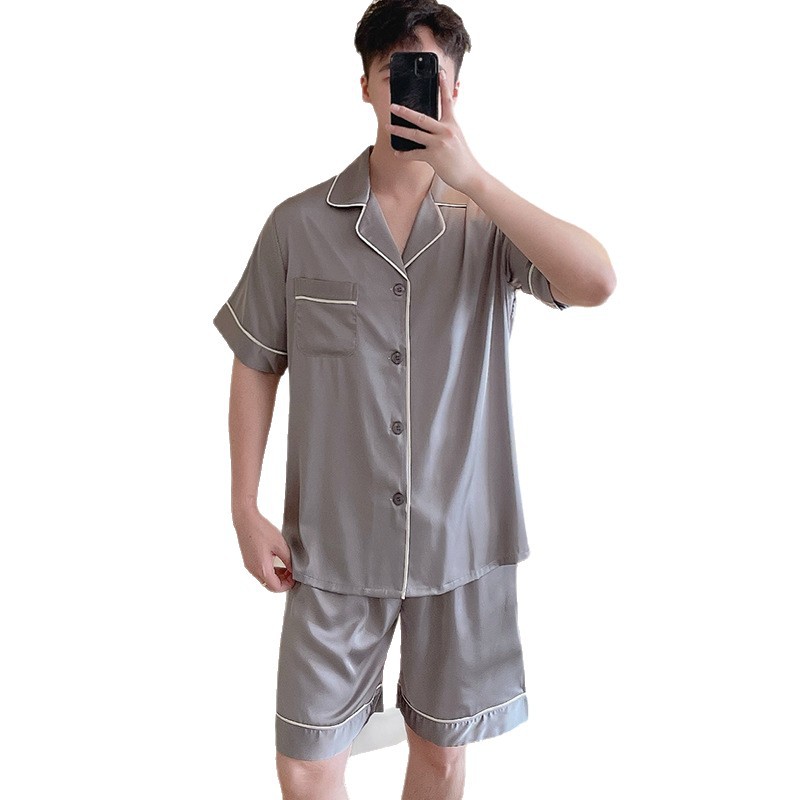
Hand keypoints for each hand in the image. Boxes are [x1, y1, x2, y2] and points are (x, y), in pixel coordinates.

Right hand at [233, 508, 295, 592]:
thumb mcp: (280, 545)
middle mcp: (254, 570)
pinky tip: (276, 561)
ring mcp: (249, 566)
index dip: (287, 585)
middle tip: (291, 572)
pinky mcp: (248, 560)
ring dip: (276, 576)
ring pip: (264, 579)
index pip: (276, 587)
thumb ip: (288, 560)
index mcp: (262, 568)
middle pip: (270, 585)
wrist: (246, 521)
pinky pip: (260, 572)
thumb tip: (293, 569)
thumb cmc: (261, 530)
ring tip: (286, 566)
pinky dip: (269, 571)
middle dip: (282, 581)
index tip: (294, 578)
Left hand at [385, 68, 484, 195]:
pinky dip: (405, 154)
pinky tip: (397, 152)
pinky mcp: (434, 157)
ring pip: (415, 134)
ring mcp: (439, 144)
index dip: (443, 86)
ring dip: (399, 130)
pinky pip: (415, 154)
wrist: (470, 175)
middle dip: (405, 112)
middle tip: (392, 106)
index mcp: (453, 124)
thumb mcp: (458, 137)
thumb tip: (440, 121)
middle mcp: (446, 131)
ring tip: (388, 127)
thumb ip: (449, 125)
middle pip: (422, 118)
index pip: (448, 101)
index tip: (440, 72)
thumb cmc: (462, 157)